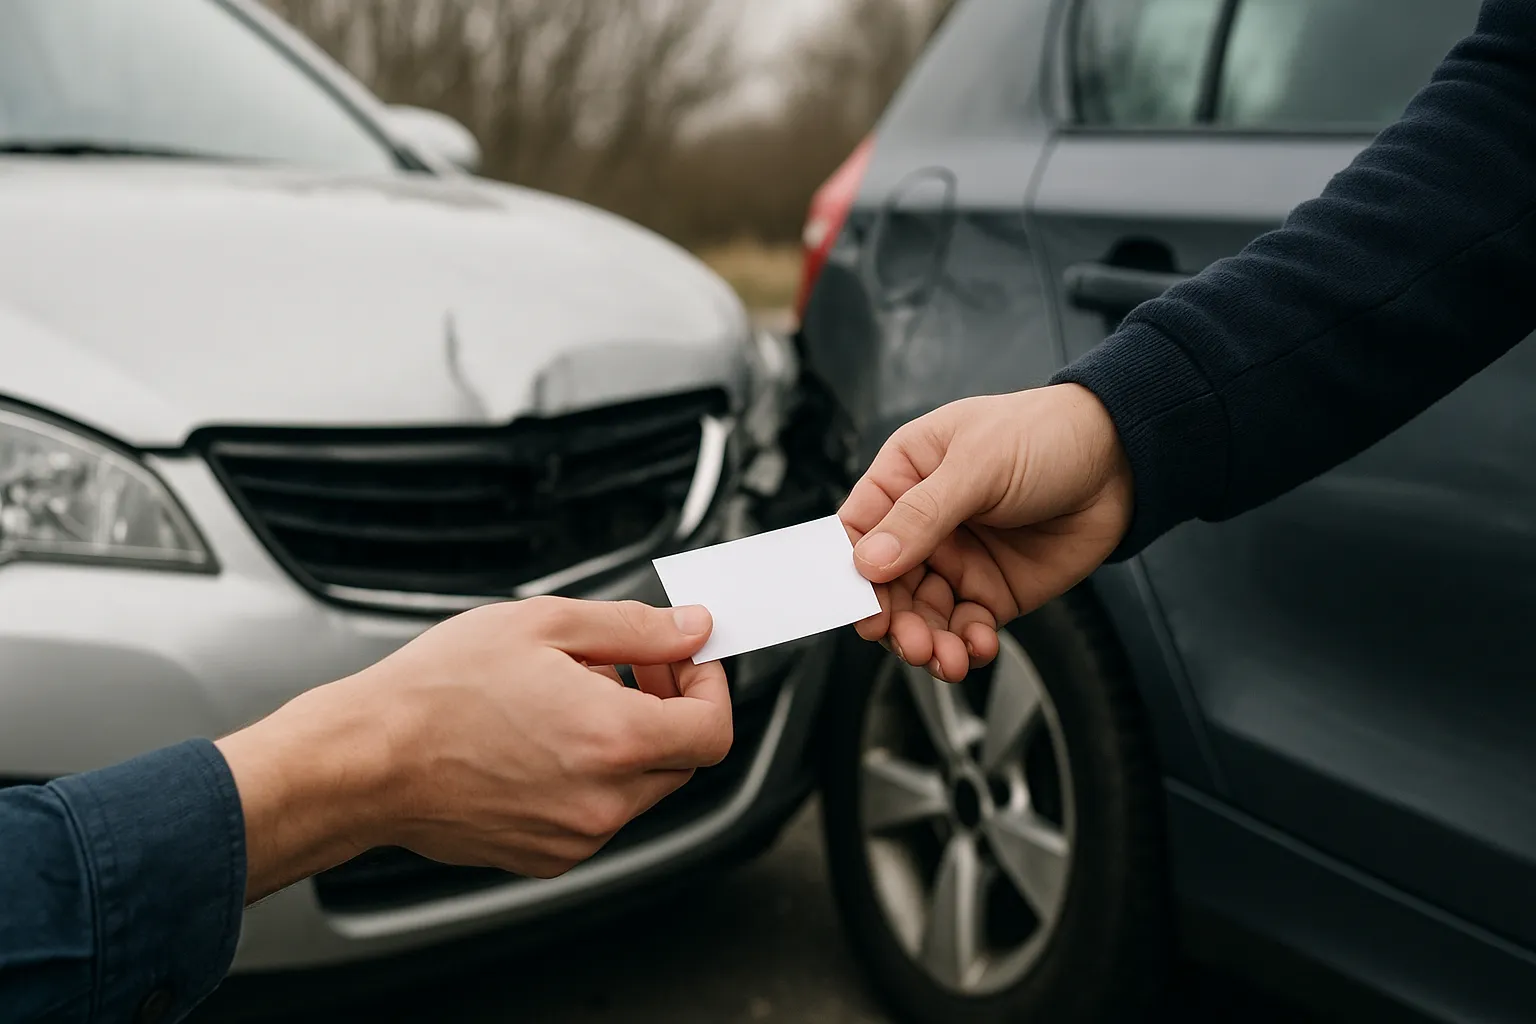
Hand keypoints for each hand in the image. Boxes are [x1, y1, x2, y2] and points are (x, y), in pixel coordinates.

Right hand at [217, 597, 731, 900]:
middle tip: (627, 666)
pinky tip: (544, 738)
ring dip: (628, 740)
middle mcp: (603, 803)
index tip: (686, 662)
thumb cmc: (437, 691)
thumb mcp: (545, 625)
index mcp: (614, 740)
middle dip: (669, 707)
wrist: (364, 760)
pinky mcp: (545, 858)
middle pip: (682, 759)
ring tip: (569, 697)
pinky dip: (591, 775)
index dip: (711, 687)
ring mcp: (574, 838)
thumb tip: (693, 629)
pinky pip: (598, 813)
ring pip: (641, 788)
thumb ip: (637, 629)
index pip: (714, 729)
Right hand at [839, 384, 1132, 681]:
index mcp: (905, 478)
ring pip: (922, 615)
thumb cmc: (1044, 436)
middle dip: (894, 620)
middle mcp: (924, 525)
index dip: (850, 571)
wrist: (1121, 459)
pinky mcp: (993, 591)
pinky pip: (965, 628)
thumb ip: (922, 515)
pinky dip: (966, 645)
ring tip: (945, 658)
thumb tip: (868, 560)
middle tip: (909, 642)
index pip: (857, 531)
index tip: (859, 607)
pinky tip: (978, 646)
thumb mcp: (977, 464)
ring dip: (927, 642)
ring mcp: (957, 560)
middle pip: (886, 585)